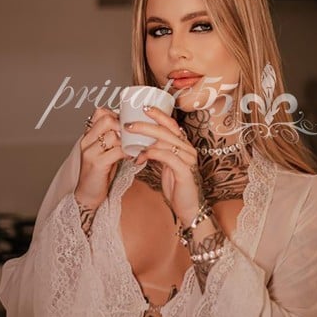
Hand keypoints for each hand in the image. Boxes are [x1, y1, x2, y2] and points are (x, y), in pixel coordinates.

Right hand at [74, 108, 126, 208]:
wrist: (88, 195)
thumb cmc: (99, 173)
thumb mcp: (103, 152)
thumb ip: (112, 139)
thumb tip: (130, 127)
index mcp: (88, 135)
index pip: (100, 113)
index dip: (116, 114)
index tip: (128, 123)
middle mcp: (87, 141)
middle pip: (107, 120)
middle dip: (124, 125)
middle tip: (135, 133)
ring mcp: (90, 152)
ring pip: (113, 135)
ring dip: (128, 139)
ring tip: (136, 145)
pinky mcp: (97, 164)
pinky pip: (117, 151)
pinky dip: (128, 152)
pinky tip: (133, 155)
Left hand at [127, 107, 202, 224]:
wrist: (189, 208)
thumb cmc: (177, 187)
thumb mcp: (166, 166)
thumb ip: (158, 152)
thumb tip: (140, 143)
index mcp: (184, 145)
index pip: (171, 124)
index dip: (158, 114)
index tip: (143, 107)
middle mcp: (188, 149)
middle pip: (166, 130)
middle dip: (146, 125)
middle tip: (128, 125)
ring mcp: (188, 159)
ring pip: (165, 141)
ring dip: (145, 141)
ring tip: (129, 143)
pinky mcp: (185, 170)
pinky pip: (167, 156)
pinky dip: (151, 154)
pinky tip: (139, 158)